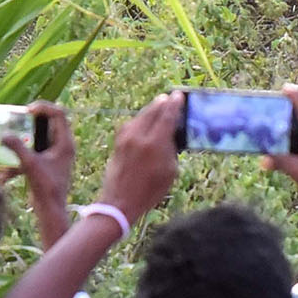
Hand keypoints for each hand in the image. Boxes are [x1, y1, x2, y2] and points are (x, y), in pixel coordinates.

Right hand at [4, 101, 76, 242]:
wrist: (50, 210)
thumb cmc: (46, 187)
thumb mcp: (30, 165)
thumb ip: (17, 148)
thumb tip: (3, 136)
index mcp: (65, 143)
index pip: (59, 114)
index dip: (44, 107)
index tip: (28, 110)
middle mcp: (62, 146)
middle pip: (49, 123)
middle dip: (32, 121)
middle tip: (19, 118)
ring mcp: (55, 155)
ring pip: (39, 138)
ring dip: (23, 140)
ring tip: (10, 139)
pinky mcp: (46, 164)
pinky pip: (33, 154)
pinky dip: (19, 160)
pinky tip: (5, 176)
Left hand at [95, 95, 180, 222]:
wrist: (120, 201)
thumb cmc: (150, 191)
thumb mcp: (170, 171)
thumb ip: (172, 149)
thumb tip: (171, 134)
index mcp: (155, 143)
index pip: (167, 115)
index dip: (175, 104)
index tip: (179, 95)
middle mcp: (139, 136)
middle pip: (153, 110)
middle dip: (162, 103)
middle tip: (169, 98)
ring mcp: (126, 137)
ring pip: (141, 115)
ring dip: (151, 110)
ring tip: (159, 107)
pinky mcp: (118, 141)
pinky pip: (132, 123)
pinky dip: (141, 120)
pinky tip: (145, 122)